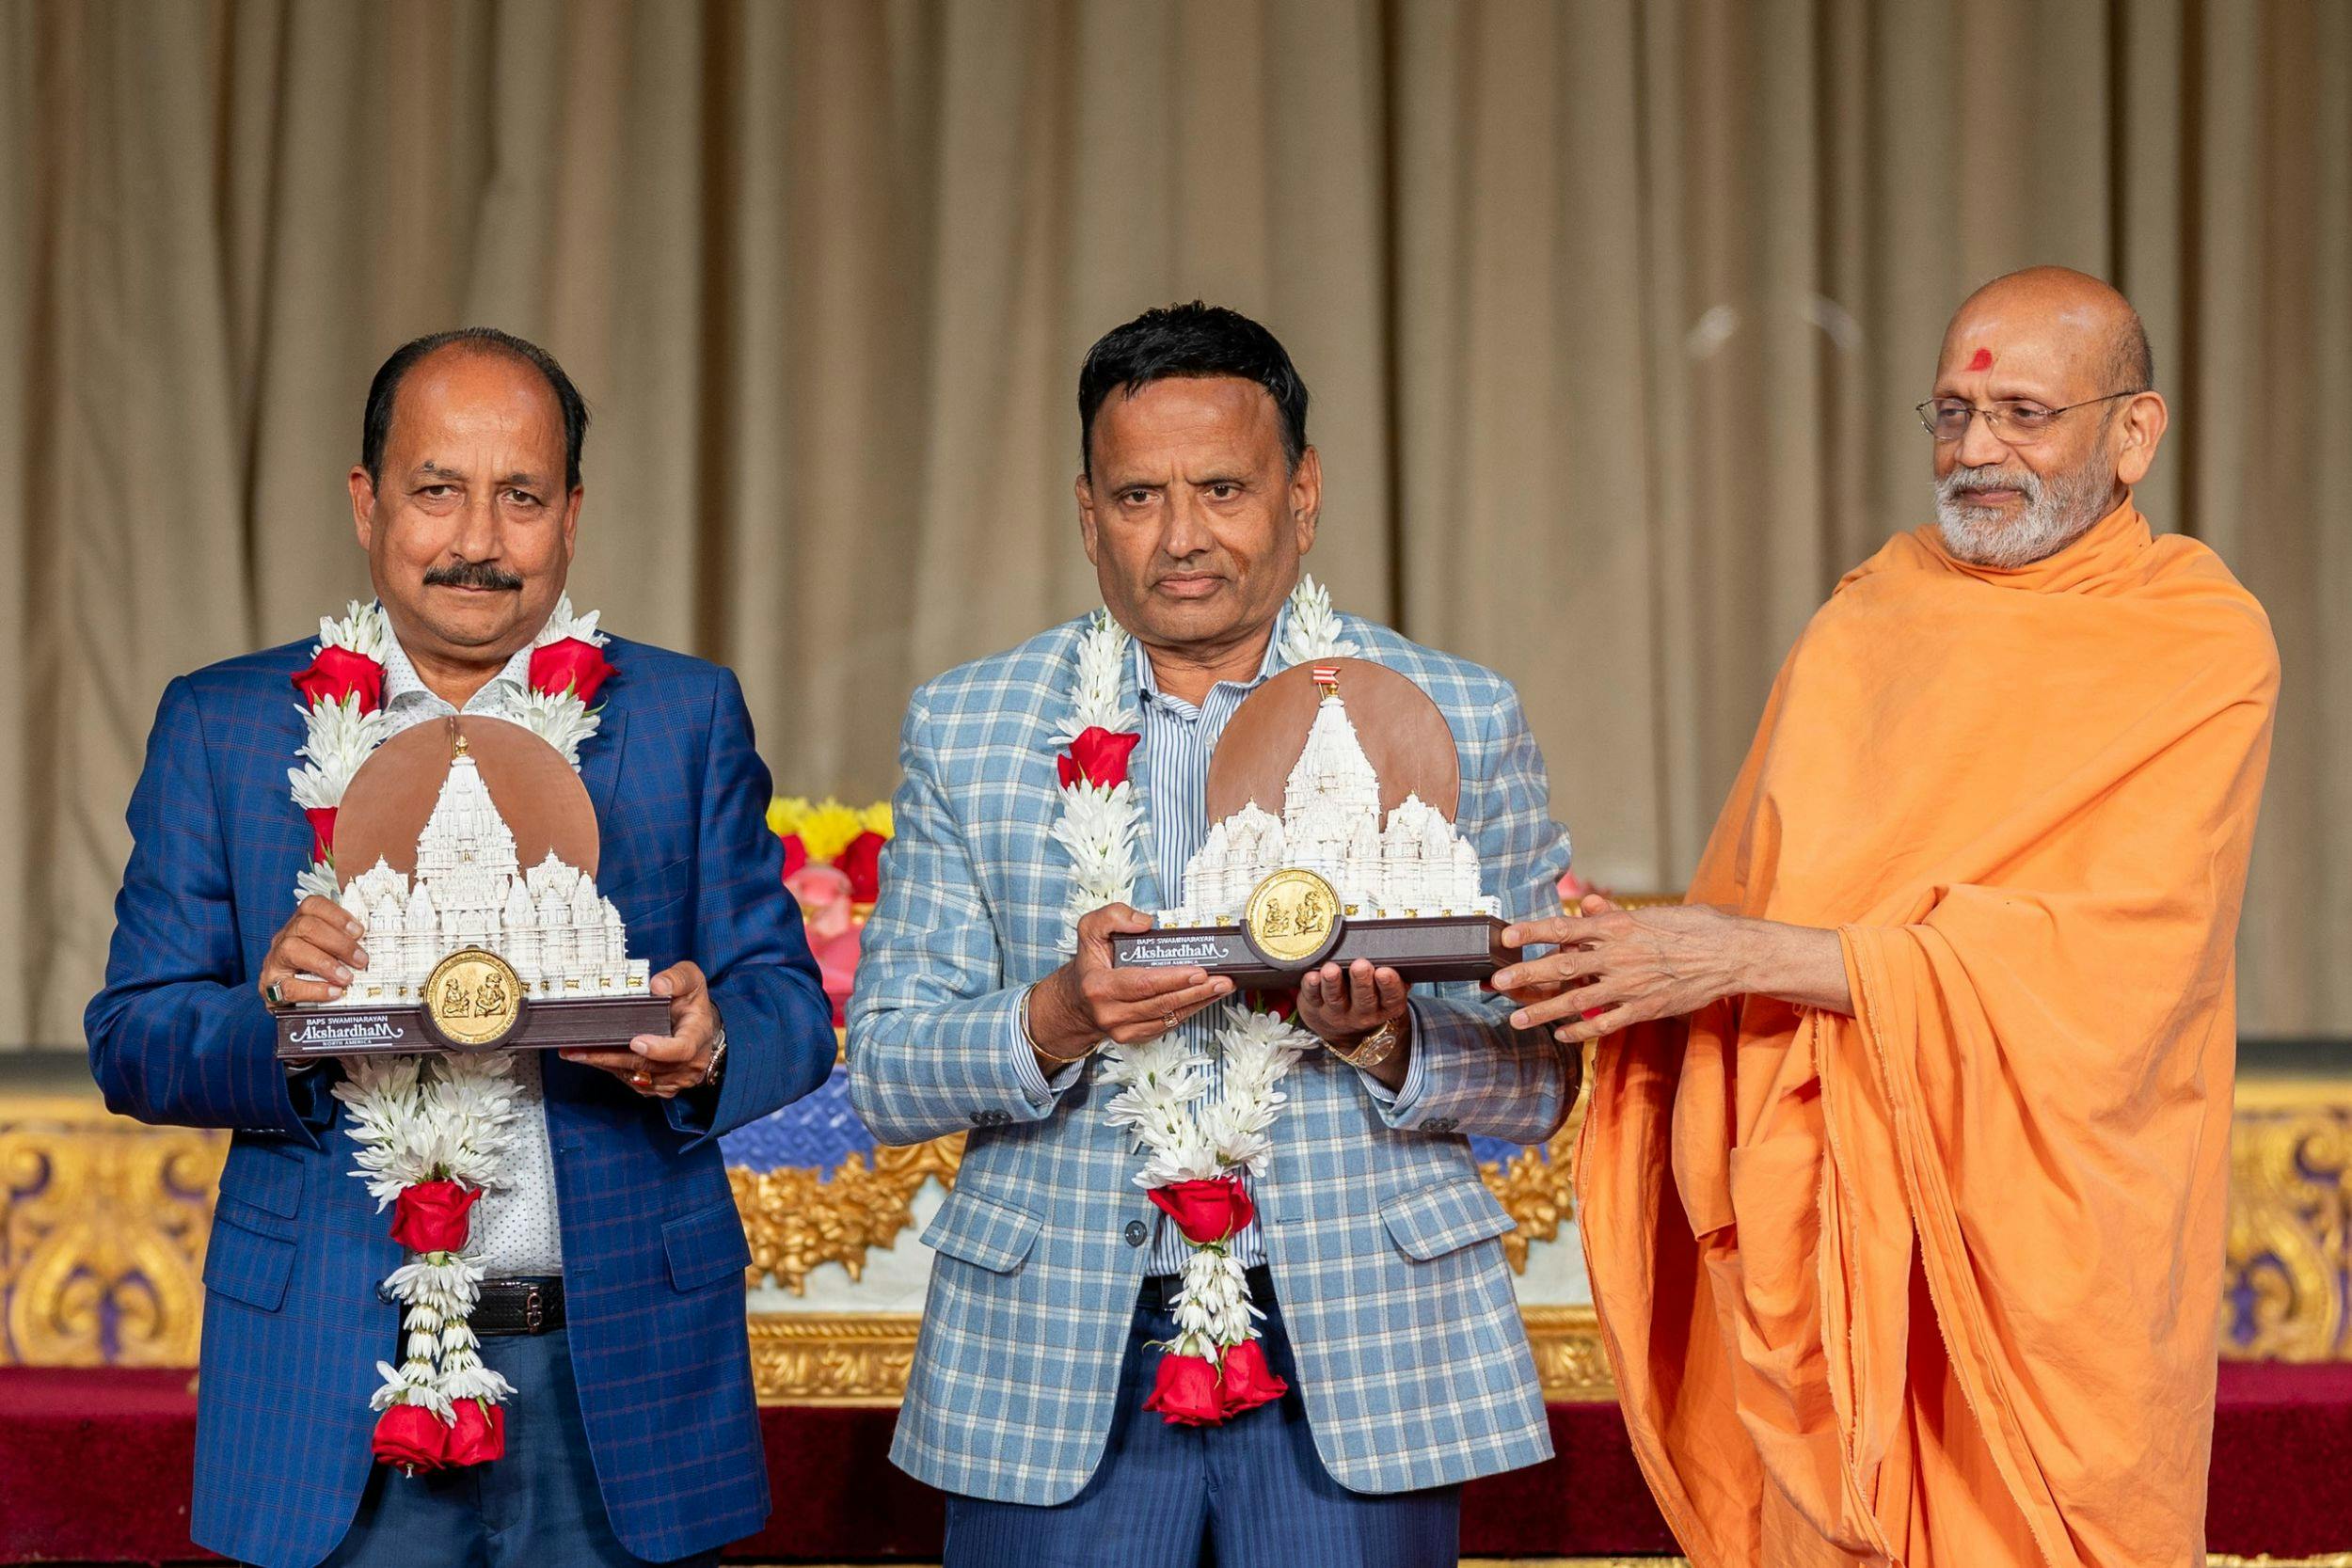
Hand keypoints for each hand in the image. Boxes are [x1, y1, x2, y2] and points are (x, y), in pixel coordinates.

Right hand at [258, 895, 367, 1005]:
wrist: (288, 1001)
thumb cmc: (315, 972)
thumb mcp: (329, 952)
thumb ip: (345, 943)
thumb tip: (375, 941)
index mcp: (299, 925)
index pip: (312, 905)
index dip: (337, 915)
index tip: (359, 931)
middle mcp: (283, 938)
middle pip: (306, 926)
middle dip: (339, 943)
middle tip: (361, 960)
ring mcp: (274, 962)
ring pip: (292, 949)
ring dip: (325, 963)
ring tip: (347, 978)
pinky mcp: (271, 987)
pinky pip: (289, 986)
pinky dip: (315, 989)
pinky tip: (334, 992)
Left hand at [561, 960, 719, 1097]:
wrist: (701, 1028)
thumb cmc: (692, 1002)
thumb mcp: (692, 979)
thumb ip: (677, 978)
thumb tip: (657, 985)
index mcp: (697, 1035)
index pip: (681, 1049)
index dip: (658, 1049)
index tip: (636, 1042)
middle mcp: (690, 1063)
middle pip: (649, 1066)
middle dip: (613, 1058)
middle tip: (581, 1050)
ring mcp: (676, 1079)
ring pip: (638, 1077)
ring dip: (606, 1066)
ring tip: (576, 1053)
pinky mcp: (663, 1088)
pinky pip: (635, 1083)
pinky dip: (614, 1071)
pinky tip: (594, 1059)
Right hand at [1026, 903, 1234, 1059]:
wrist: (1078, 1001)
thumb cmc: (1090, 963)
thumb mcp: (1090, 929)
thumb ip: (1113, 916)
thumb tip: (1144, 922)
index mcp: (1099, 986)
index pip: (1142, 984)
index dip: (1173, 979)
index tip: (1199, 971)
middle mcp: (1110, 1013)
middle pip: (1161, 1003)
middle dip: (1195, 991)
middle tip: (1222, 979)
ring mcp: (1122, 1029)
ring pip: (1168, 1017)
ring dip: (1199, 1002)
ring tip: (1222, 987)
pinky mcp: (1134, 1037)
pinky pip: (1167, 1025)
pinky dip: (1189, 1011)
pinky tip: (1205, 998)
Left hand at [1297, 958, 1407, 1048]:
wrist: (1346, 1030)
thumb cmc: (1370, 997)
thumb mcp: (1386, 992)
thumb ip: (1394, 975)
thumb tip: (1398, 951)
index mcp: (1386, 1007)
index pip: (1392, 997)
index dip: (1389, 985)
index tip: (1384, 971)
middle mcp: (1363, 1014)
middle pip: (1364, 999)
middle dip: (1361, 981)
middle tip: (1360, 965)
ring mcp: (1338, 1013)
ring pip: (1336, 999)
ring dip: (1333, 983)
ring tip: (1331, 970)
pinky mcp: (1315, 1008)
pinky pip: (1312, 998)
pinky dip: (1311, 987)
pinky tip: (1311, 976)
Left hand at [1493, 902, 1749, 1045]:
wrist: (1732, 954)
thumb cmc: (1695, 928)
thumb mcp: (1654, 913)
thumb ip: (1616, 914)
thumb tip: (1591, 905)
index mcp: (1619, 927)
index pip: (1566, 927)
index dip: (1533, 931)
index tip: (1506, 935)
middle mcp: (1619, 956)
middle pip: (1562, 966)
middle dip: (1526, 975)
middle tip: (1496, 981)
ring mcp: (1631, 985)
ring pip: (1577, 1000)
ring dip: (1544, 1011)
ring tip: (1517, 1020)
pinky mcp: (1645, 1008)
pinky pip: (1606, 1023)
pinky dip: (1582, 1031)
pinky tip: (1561, 1036)